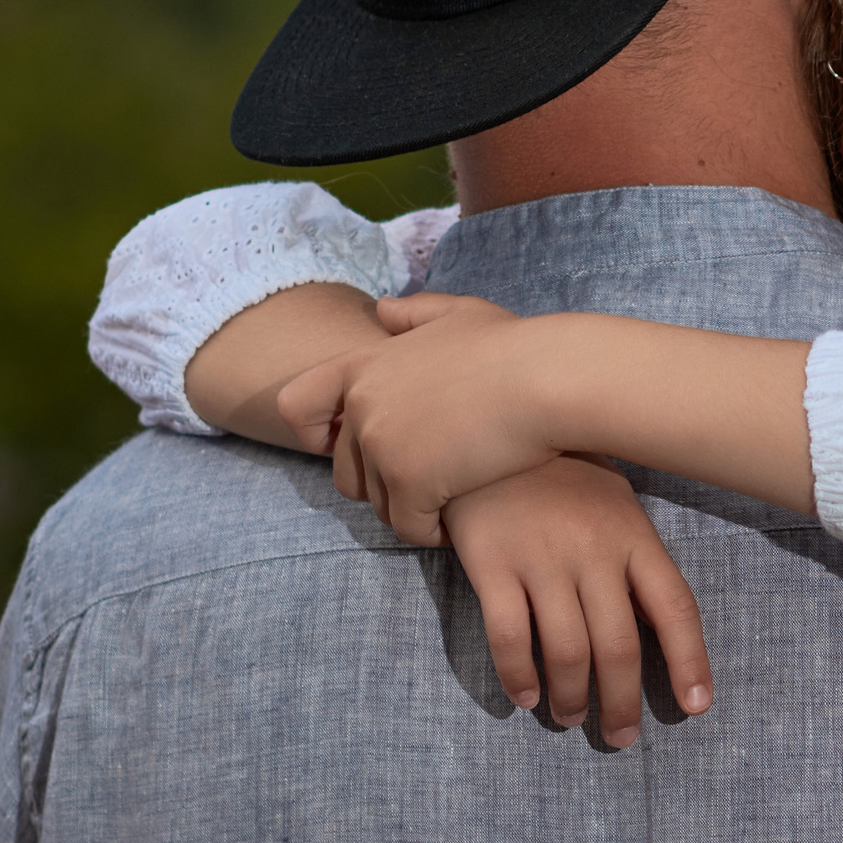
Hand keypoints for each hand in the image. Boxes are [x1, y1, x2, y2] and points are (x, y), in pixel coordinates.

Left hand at [278, 293, 561, 545]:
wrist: (547, 378)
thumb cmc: (514, 346)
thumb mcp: (460, 314)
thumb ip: (415, 313)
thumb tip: (383, 310)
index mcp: (364, 365)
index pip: (296, 405)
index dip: (315, 433)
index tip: (346, 445)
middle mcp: (362, 406)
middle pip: (345, 472)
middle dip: (382, 484)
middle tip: (428, 480)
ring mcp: (382, 445)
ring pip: (379, 505)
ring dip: (410, 509)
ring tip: (450, 498)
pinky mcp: (411, 482)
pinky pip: (408, 527)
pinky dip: (431, 532)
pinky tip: (457, 521)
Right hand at [443, 456, 713, 746]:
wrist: (492, 427)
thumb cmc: (561, 473)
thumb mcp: (615, 502)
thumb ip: (634, 557)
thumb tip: (656, 627)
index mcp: (633, 535)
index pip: (675, 607)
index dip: (690, 661)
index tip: (697, 707)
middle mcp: (593, 551)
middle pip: (619, 647)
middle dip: (622, 703)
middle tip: (621, 737)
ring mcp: (541, 558)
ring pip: (566, 652)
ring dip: (572, 698)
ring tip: (571, 717)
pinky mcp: (491, 563)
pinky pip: (509, 637)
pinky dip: (519, 677)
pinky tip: (526, 696)